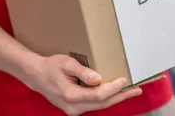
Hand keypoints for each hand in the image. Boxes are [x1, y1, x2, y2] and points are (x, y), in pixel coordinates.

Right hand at [25, 54, 142, 115]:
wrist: (36, 76)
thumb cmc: (50, 66)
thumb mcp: (66, 63)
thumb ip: (83, 72)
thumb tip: (99, 79)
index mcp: (70, 95)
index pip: (99, 94)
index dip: (114, 88)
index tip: (124, 80)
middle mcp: (73, 107)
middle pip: (103, 103)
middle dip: (121, 96)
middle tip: (137, 89)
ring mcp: (74, 111)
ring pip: (100, 105)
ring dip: (115, 98)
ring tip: (130, 91)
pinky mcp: (75, 109)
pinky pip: (94, 105)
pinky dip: (105, 98)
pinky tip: (114, 92)